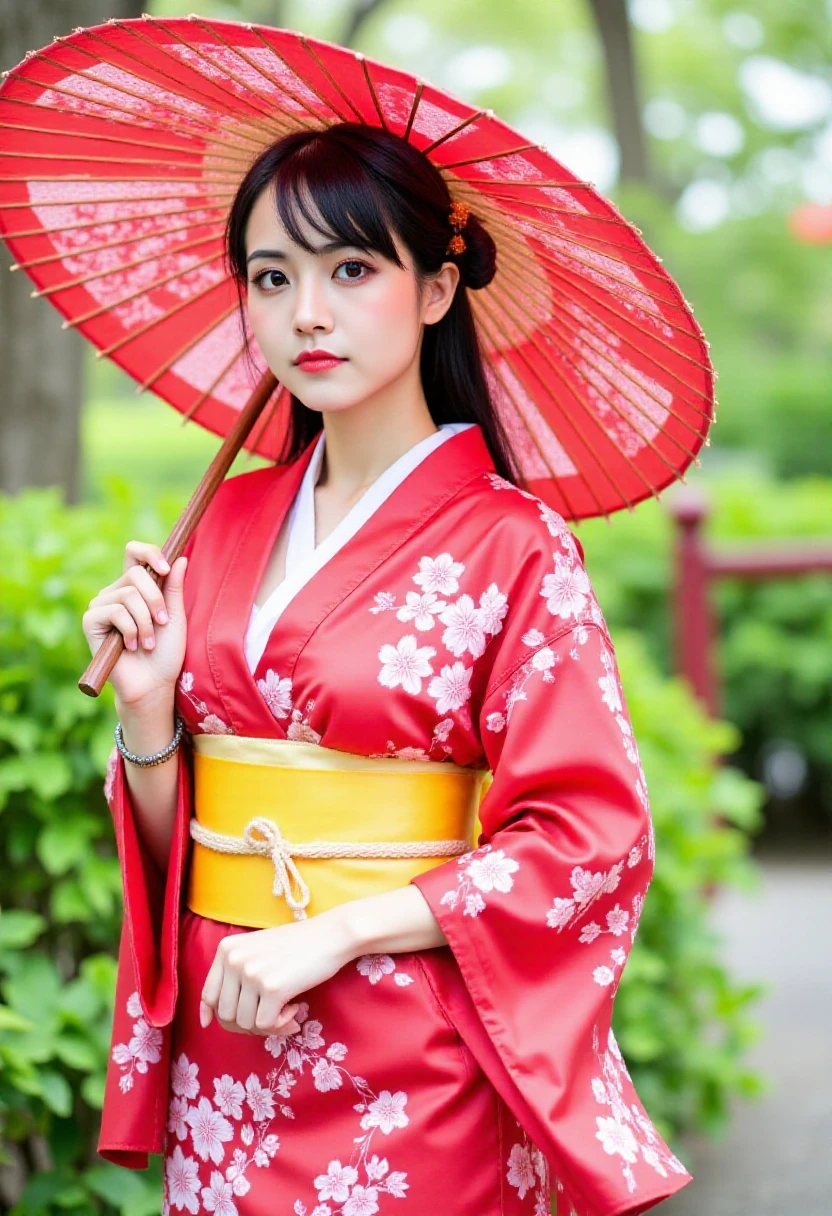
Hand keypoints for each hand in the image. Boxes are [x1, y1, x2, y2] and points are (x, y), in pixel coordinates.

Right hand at [82, 540, 187, 706]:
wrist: (153, 683)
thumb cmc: (166, 652)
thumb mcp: (175, 615)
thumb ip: (174, 587)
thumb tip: (179, 557)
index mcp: (135, 587)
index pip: (134, 554)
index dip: (149, 553)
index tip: (166, 568)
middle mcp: (116, 592)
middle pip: (136, 573)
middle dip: (156, 599)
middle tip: (162, 623)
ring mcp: (101, 606)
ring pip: (128, 594)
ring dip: (146, 622)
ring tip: (148, 642)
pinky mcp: (90, 621)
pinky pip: (115, 611)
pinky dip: (131, 631)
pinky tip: (131, 647)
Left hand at [199, 912, 353, 1037]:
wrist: (329, 935)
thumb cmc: (295, 946)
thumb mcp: (255, 952)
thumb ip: (233, 977)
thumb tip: (208, 1020)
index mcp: (227, 949)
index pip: (208, 995)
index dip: (212, 1015)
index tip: (215, 1024)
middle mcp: (234, 960)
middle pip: (226, 1015)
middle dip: (247, 1024)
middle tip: (270, 1017)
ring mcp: (252, 973)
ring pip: (246, 1023)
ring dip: (267, 1026)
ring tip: (286, 1010)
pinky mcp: (272, 988)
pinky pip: (266, 1025)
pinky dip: (281, 1025)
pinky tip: (295, 1008)